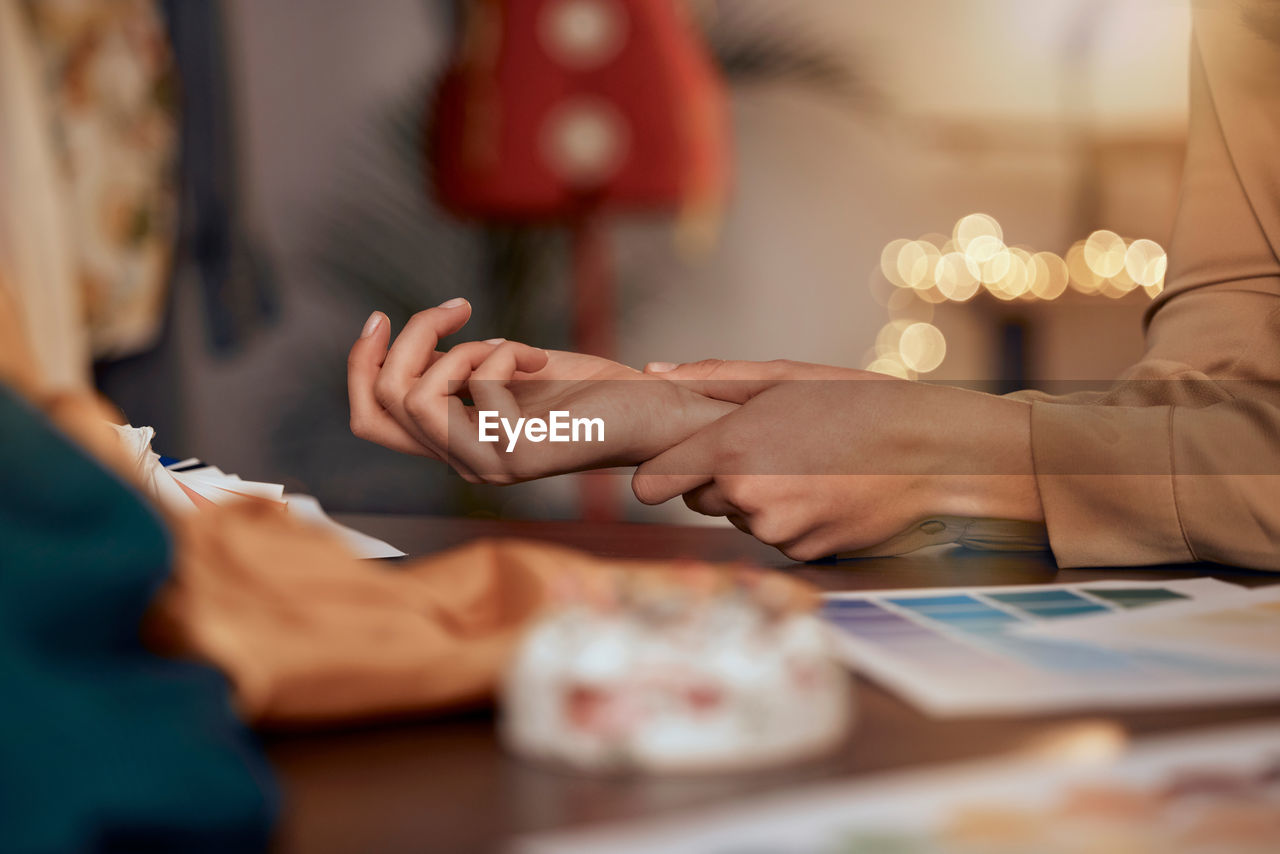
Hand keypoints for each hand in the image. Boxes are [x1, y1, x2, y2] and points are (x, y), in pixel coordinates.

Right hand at [347, 300, 734, 482]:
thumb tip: (414, 344)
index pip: (371, 420)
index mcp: (458, 444)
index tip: (380, 317)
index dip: (360, 366)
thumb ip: (462, 367)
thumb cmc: (593, 394)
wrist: (657, 415)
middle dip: (410, 339)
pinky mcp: (520, 453)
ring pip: (417, 397)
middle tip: (460, 310)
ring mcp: (490, 464)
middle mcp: (465, 463)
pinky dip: (503, 353)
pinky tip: (538, 359)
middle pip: (385, 401)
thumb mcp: (512, 371)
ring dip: (460, 349)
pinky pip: (477, 383)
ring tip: (512, 346)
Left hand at [632, 359, 1042, 559]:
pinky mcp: (803, 555)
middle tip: (768, 447)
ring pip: (738, 518)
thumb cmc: (855, 403)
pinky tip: (823, 490)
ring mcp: (776, 532)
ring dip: (756, 498)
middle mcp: (747, 497)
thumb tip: (650, 374)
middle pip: (698, 499)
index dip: (664, 470)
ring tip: (804, 464)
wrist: (930, 453)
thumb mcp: (782, 377)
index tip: (679, 460)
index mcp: (731, 449)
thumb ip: (709, 378)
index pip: (652, 483)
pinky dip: (789, 517)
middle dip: (719, 477)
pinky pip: (775, 537)